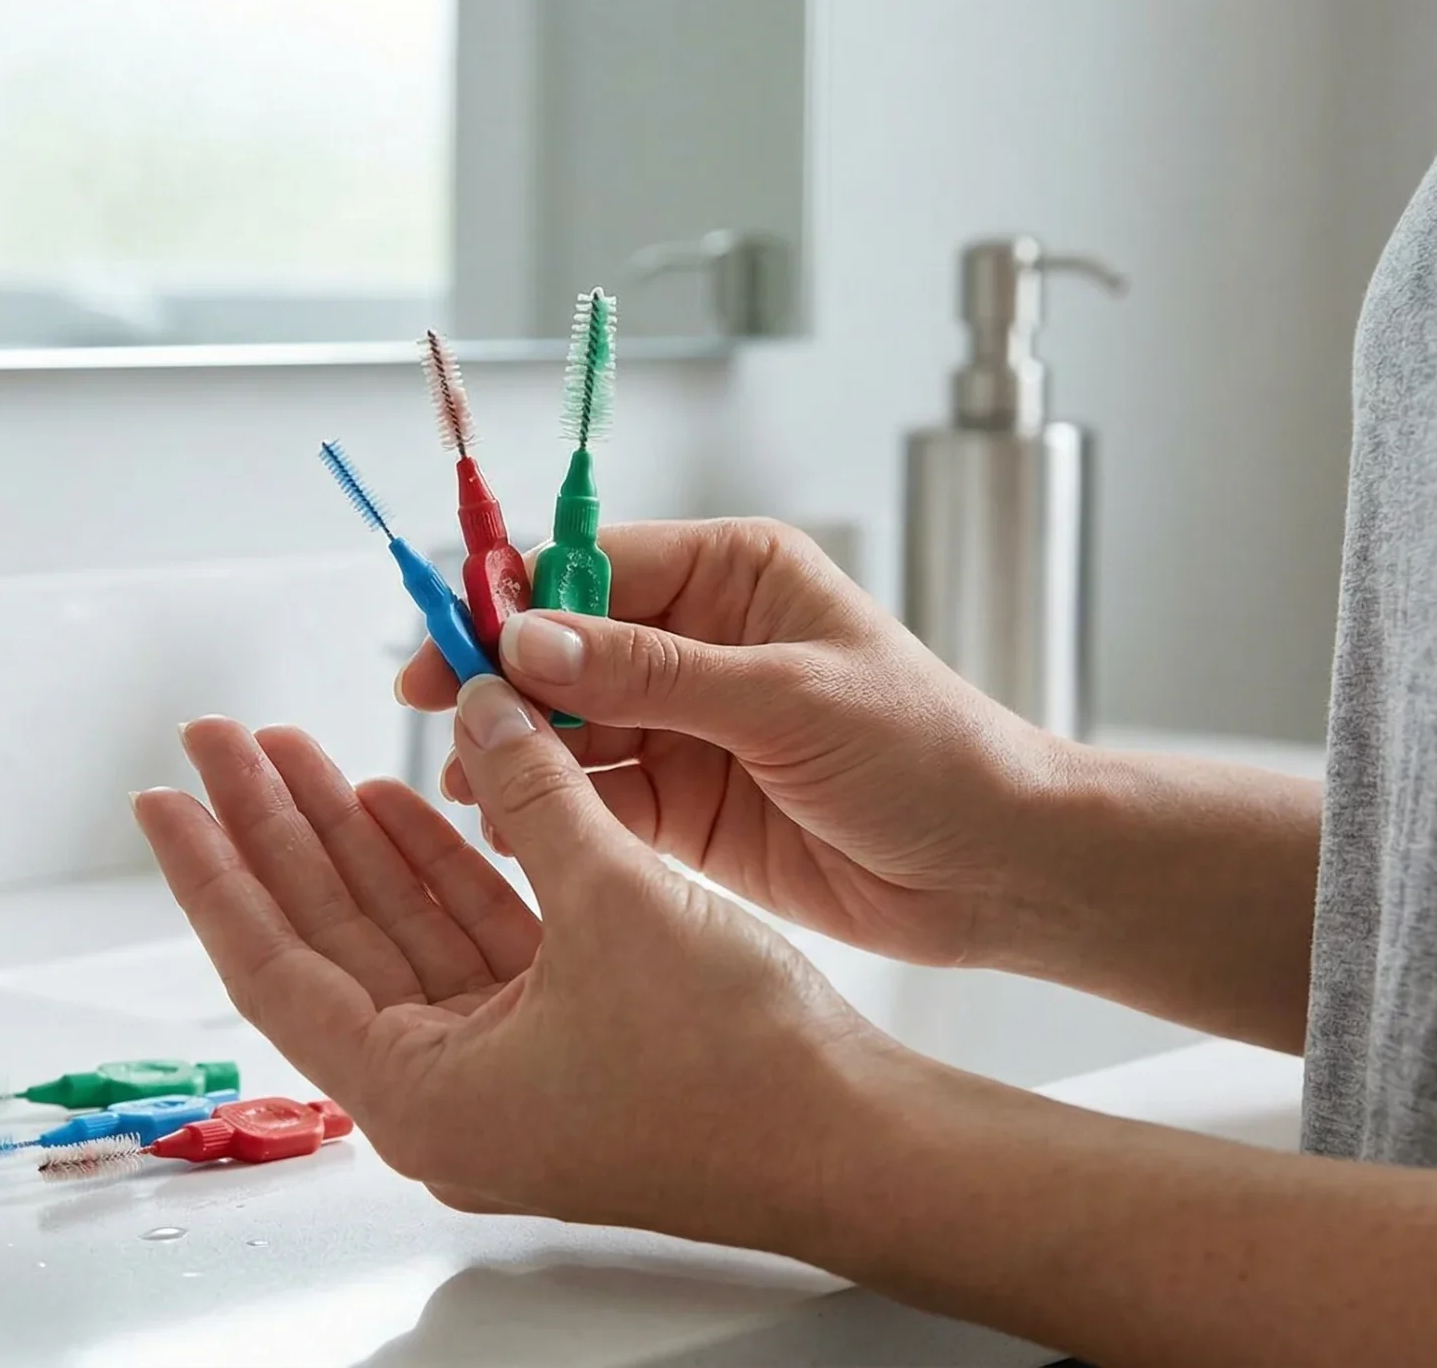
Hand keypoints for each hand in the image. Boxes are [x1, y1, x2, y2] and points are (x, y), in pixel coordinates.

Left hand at [132, 680, 897, 1238]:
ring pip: (400, 936)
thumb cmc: (740, 1070)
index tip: (162, 796)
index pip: (275, 965)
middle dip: (275, 832)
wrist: (861, 1141)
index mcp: (423, 1095)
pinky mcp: (562, 1043)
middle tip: (221, 741)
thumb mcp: (616, 901)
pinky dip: (441, 871)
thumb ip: (536, 792)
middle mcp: (445, 1093)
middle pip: (329, 941)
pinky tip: (404, 802)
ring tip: (291, 752)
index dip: (215, 870)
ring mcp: (503, 1071)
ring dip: (353, 842)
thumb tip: (485, 707)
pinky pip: (473, 943)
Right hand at [401, 518, 1059, 966]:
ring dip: (516, 750)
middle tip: (438, 718)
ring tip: (473, 784)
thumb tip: (531, 641)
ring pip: (566, 726)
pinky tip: (514, 824)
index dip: (512, 599)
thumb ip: (654, 674)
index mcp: (732, 575)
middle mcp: (699, 641)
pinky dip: (548, 808)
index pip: (591, 566)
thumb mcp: (788, 699)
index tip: (452, 639)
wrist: (999, 870)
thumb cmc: (932, 755)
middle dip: (499, 681)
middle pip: (561, 647)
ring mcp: (687, 726)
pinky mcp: (683, 806)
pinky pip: (593, 796)